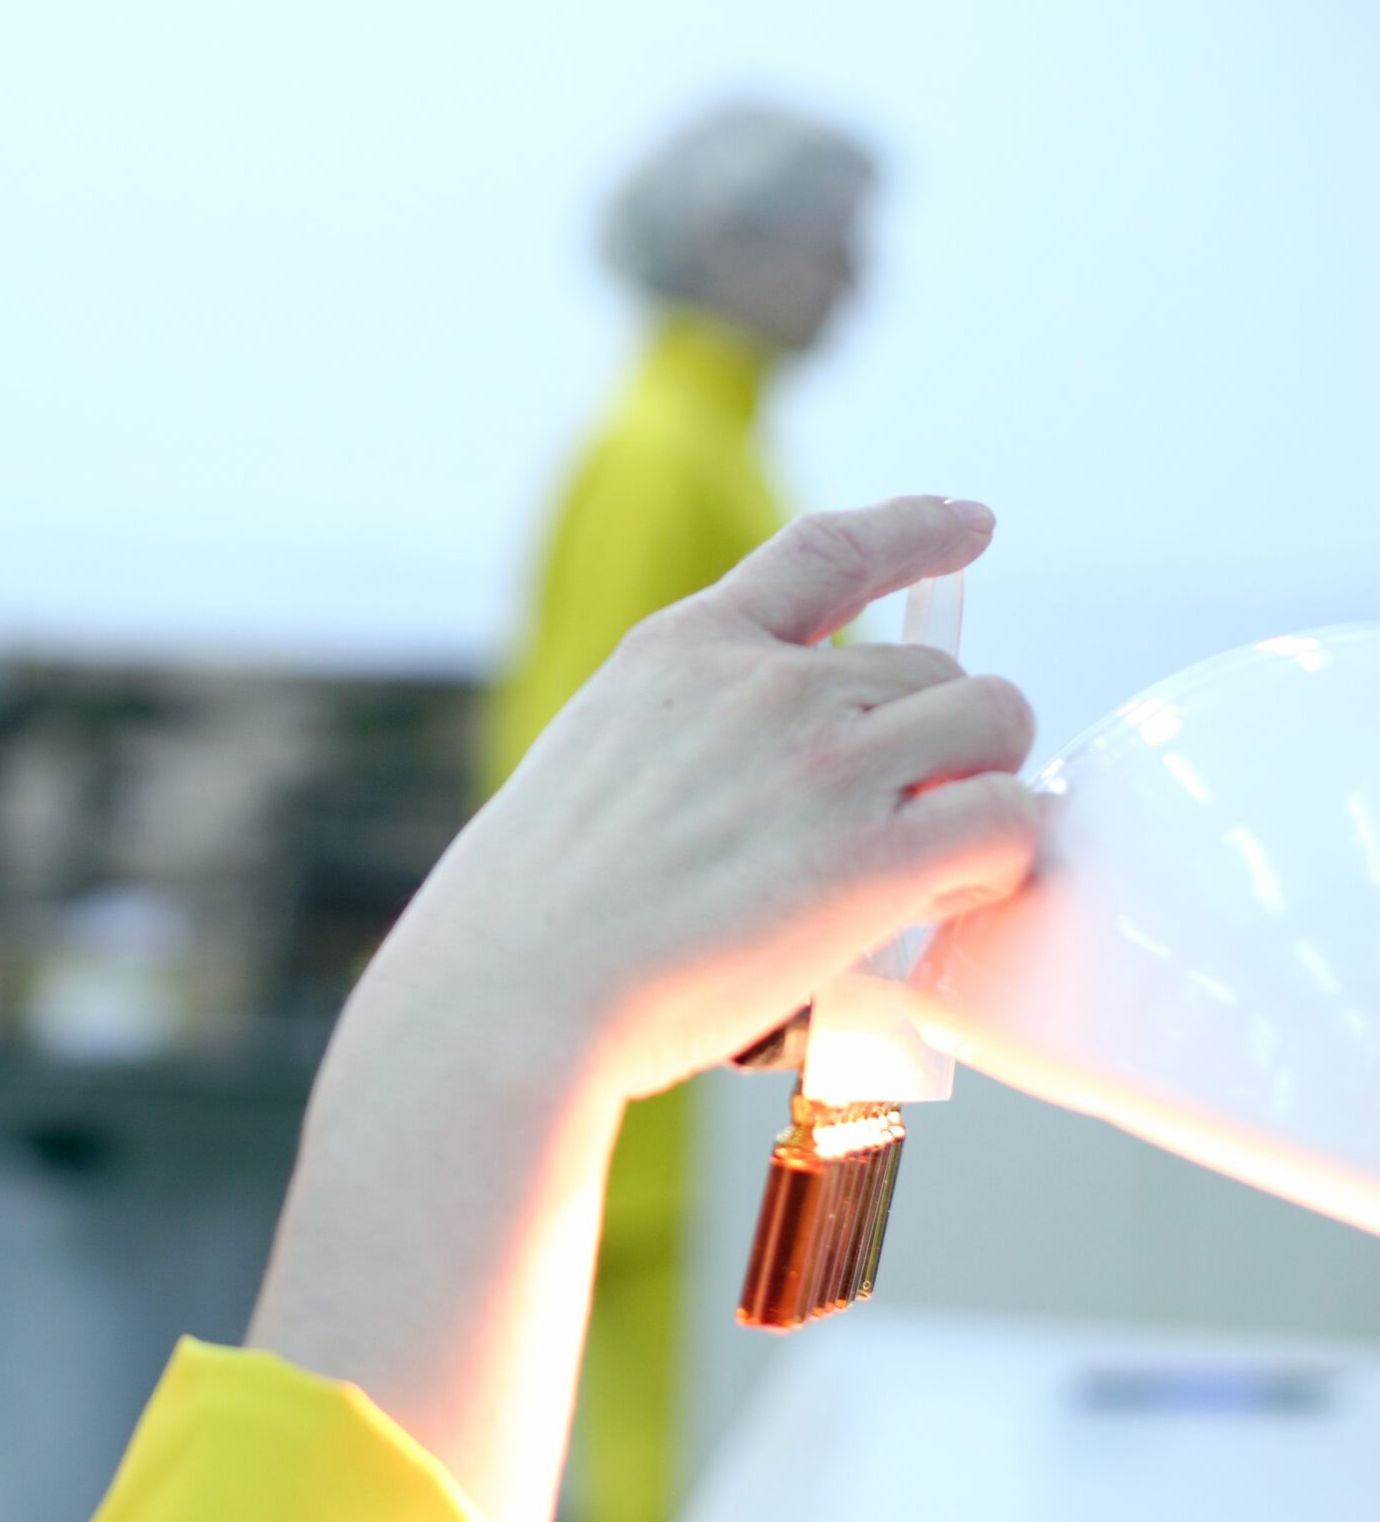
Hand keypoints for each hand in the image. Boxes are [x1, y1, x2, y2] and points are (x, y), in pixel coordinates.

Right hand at [351, 494, 1038, 1106]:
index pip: (830, 552)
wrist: (512, 996)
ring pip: (992, 723)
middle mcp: (764, 684)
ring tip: (935, 862)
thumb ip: (689, 737)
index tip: (970, 525)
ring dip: (985, 786)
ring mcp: (823, 761)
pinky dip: (1003, 857)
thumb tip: (760, 787)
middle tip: (910, 820)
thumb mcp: (591, 757)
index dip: (916, 530)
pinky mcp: (871, 857)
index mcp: (684, 650)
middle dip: (942, 738)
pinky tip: (951, 896)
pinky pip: (1009, 819)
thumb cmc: (528, 916)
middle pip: (934, 665)